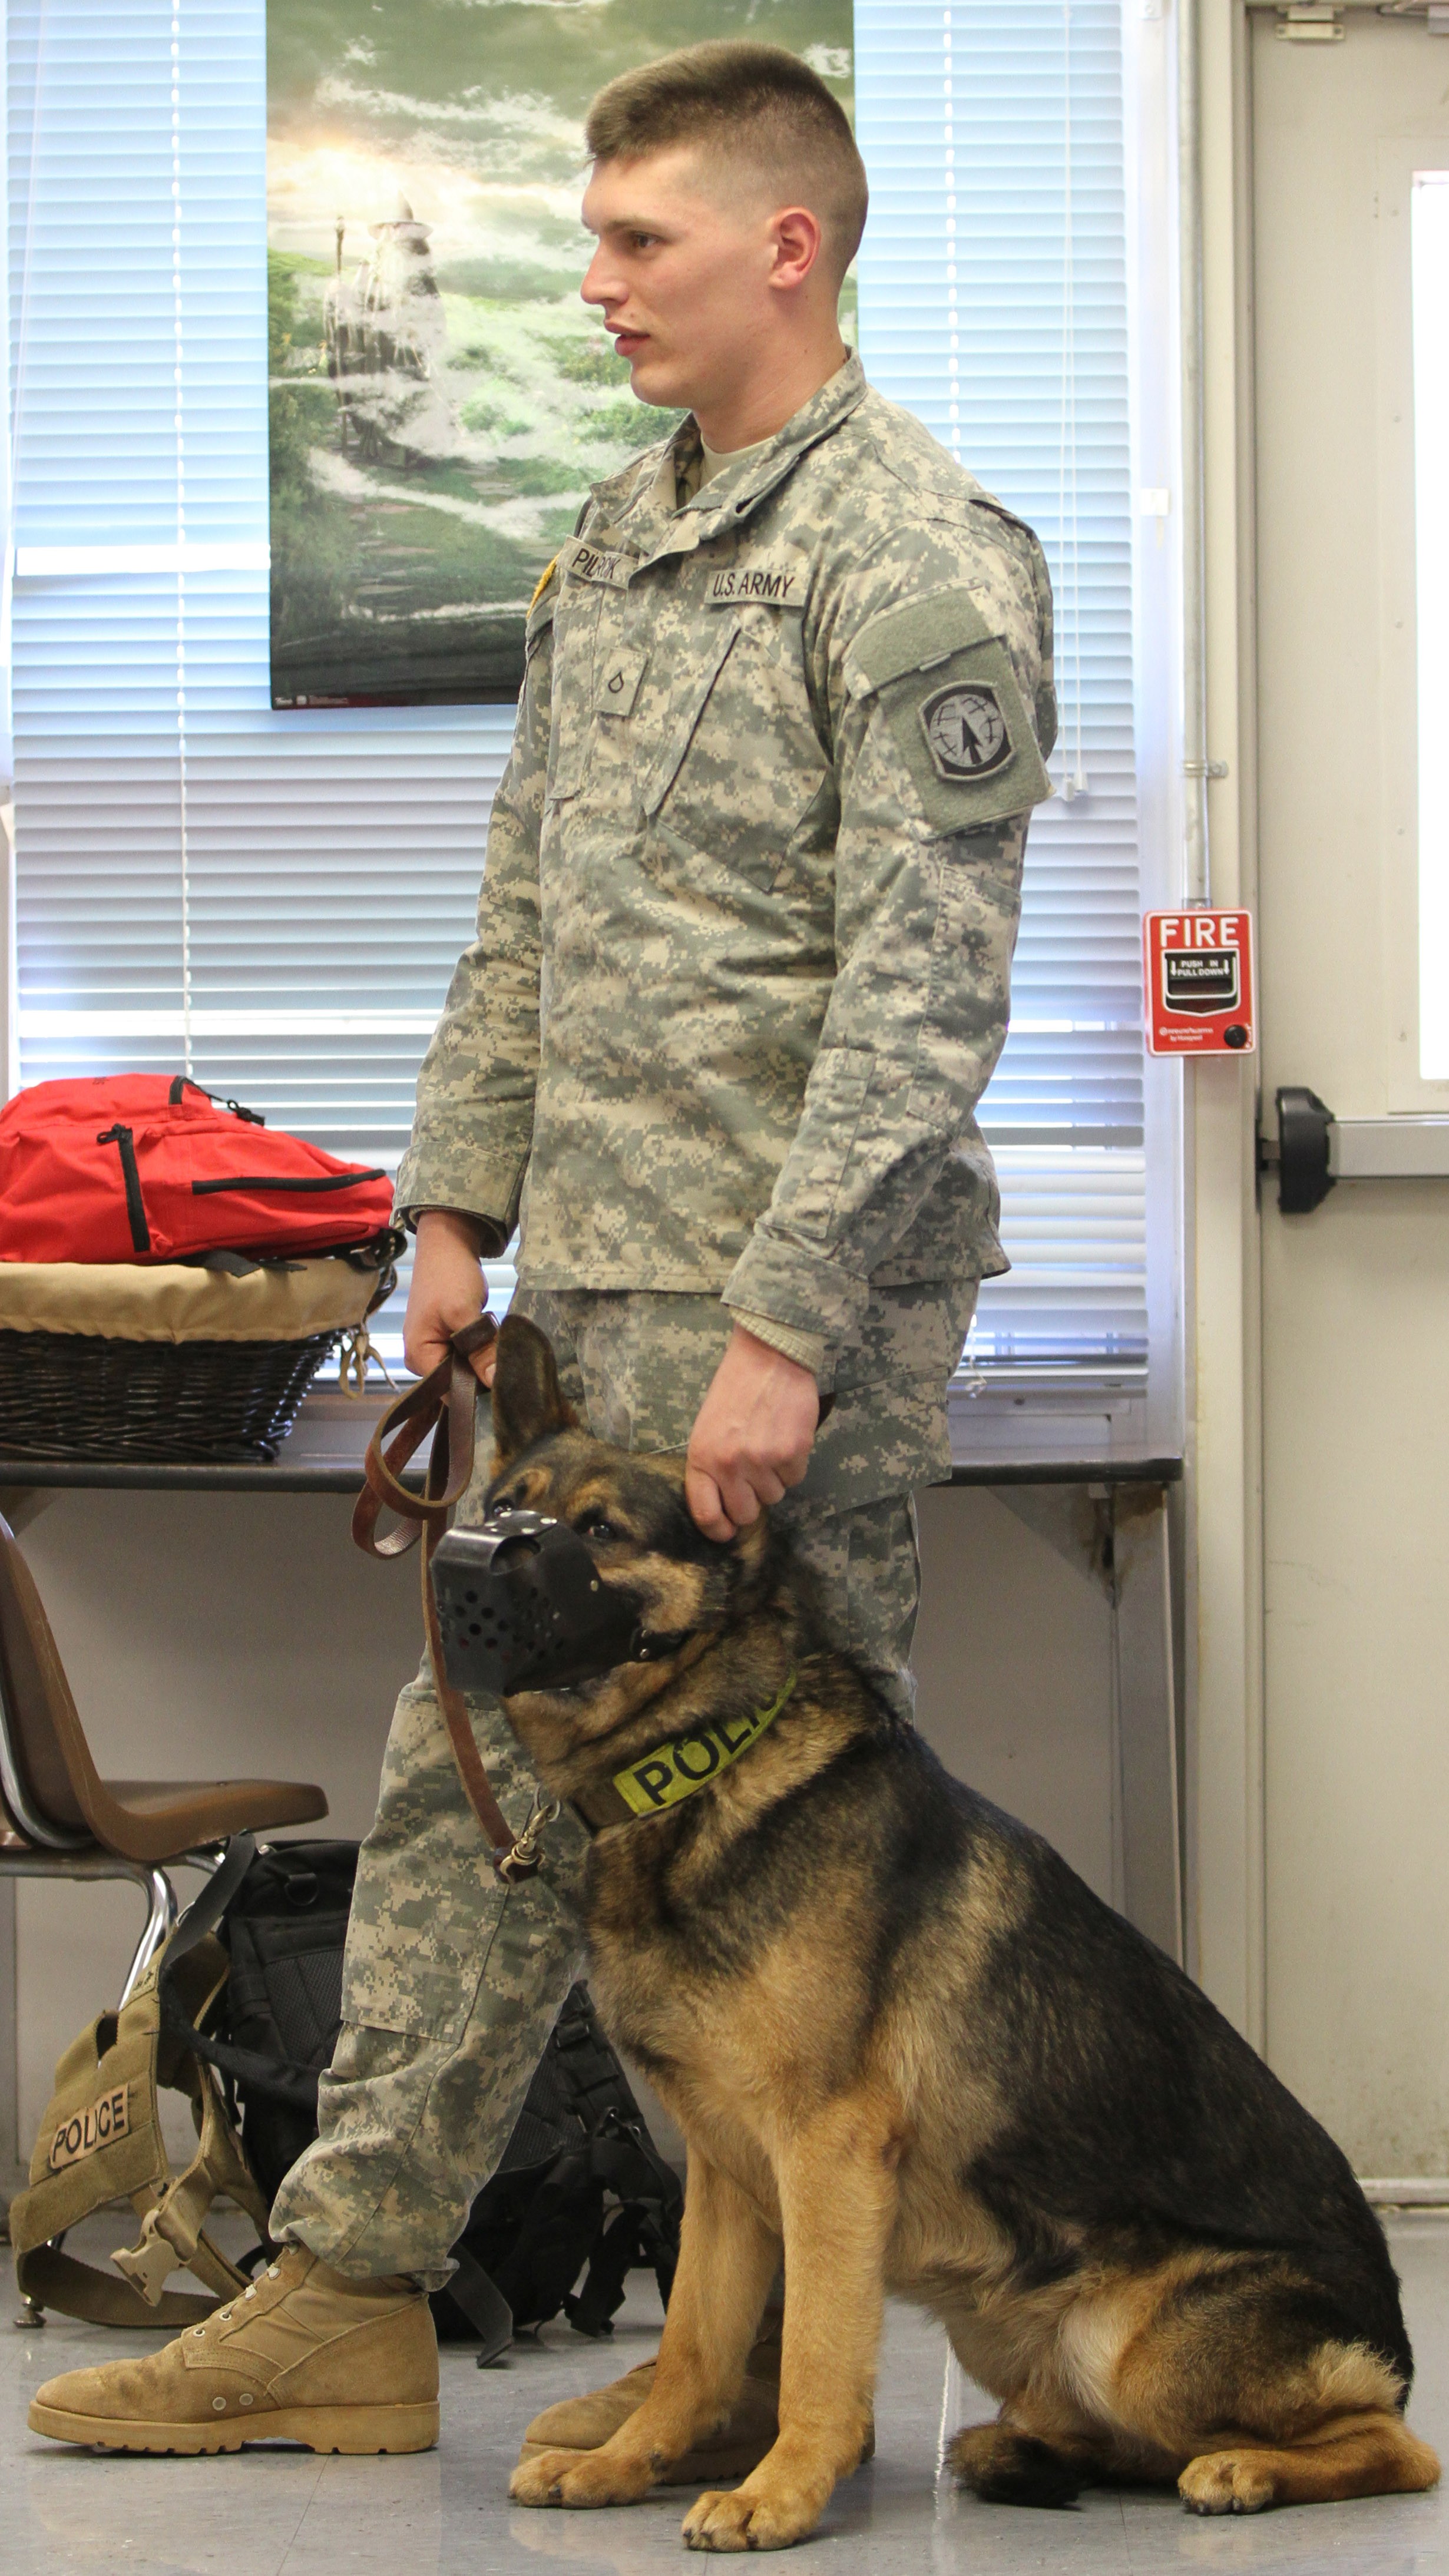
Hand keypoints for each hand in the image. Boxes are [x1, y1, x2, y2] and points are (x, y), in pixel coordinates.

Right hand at [403, 1209, 497, 1385]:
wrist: (448, 1242)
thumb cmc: (448, 1275)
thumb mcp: (464, 1313)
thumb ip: (479, 1350)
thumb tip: (497, 1381)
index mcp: (418, 1358)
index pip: (450, 1393)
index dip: (478, 1393)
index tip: (508, 1391)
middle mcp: (422, 1358)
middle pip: (458, 1383)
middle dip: (483, 1378)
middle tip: (514, 1374)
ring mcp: (434, 1348)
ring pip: (466, 1369)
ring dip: (485, 1363)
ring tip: (508, 1359)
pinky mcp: (448, 1338)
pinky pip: (468, 1355)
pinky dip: (483, 1352)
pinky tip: (498, 1347)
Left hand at [685, 1326, 819, 1540]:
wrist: (768, 1357)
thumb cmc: (734, 1390)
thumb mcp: (707, 1429)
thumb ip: (712, 1467)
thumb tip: (726, 1506)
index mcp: (702, 1458)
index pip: (706, 1514)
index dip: (719, 1530)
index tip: (727, 1532)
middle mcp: (730, 1465)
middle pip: (745, 1513)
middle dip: (752, 1501)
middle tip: (755, 1477)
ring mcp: (762, 1461)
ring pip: (774, 1496)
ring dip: (774, 1478)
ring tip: (770, 1444)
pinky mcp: (793, 1453)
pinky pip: (795, 1478)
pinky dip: (794, 1463)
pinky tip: (786, 1436)